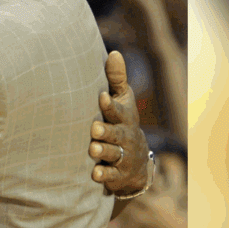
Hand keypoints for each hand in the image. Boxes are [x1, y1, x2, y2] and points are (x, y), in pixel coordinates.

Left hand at [89, 51, 150, 194]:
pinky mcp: (117, 174)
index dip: (111, 105)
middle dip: (106, 132)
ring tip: (93, 149)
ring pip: (113, 154)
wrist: (136, 159)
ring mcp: (122, 156)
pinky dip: (104, 175)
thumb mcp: (123, 100)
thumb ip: (116, 79)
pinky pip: (111, 175)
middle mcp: (125, 137)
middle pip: (116, 134)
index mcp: (125, 117)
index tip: (101, 97)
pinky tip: (95, 174)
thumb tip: (114, 52)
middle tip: (94, 129)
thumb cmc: (121, 121)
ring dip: (103, 152)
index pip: (118, 110)